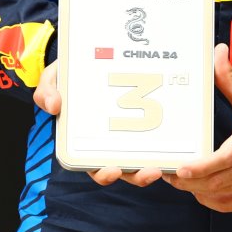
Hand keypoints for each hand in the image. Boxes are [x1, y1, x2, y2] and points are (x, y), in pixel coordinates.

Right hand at [33, 57, 167, 188]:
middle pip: (127, 168)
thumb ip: (47, 91)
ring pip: (147, 156)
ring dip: (158, 162)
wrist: (91, 55)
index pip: (96, 166)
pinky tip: (184, 134)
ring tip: (168, 161)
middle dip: (139, 175)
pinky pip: (164, 131)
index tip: (113, 170)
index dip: (105, 173)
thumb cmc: (71, 74)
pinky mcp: (153, 114)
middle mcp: (113, 141)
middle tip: (150, 171)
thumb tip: (54, 106)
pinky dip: (173, 137)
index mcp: (88, 141)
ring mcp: (134, 130)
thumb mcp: (54, 78)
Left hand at [164, 43, 231, 210]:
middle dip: (190, 181)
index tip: (182, 168)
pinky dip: (213, 201)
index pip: (225, 158)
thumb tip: (218, 52)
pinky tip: (201, 192)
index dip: (202, 167)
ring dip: (198, 190)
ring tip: (181, 181)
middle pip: (219, 180)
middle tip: (170, 175)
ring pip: (223, 194)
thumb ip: (231, 80)